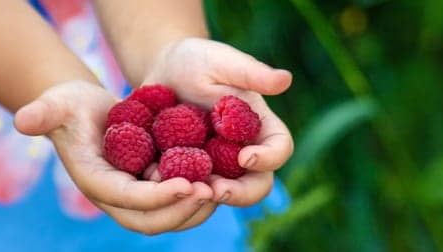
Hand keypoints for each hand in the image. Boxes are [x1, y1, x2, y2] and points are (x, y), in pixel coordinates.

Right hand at [14, 81, 213, 234]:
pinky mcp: (153, 190)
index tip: (188, 185)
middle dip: (182, 210)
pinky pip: (179, 204)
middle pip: (152, 220)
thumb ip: (43, 112)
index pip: (129, 199)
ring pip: (170, 218)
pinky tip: (221, 180)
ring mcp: (136, 198)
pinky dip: (199, 198)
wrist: (86, 111)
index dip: (158, 196)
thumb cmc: (71, 105)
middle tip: (210, 191)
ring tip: (220, 188)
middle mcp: (117, 198)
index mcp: (96, 182)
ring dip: (196, 209)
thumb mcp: (59, 103)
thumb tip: (22, 120)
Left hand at [142, 38, 292, 209]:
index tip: (245, 156)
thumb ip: (251, 72)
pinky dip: (177, 192)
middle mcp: (244, 152)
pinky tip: (157, 182)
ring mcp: (217, 167)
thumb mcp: (221, 61)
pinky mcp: (189, 174)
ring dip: (207, 197)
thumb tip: (286, 79)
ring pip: (223, 194)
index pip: (280, 148)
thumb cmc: (197, 60)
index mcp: (260, 126)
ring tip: (184, 190)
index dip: (269, 158)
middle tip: (215, 190)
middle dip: (240, 193)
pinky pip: (188, 191)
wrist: (161, 73)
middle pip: (258, 184)